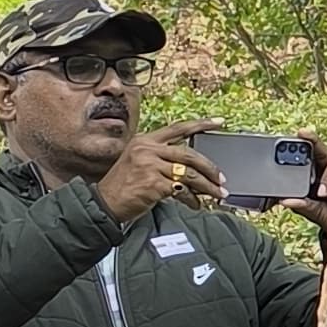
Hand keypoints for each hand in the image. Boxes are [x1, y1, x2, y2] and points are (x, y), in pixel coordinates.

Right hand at [94, 126, 225, 225]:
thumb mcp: (137, 162)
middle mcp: (148, 150)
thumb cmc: (122, 186)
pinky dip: (192, 199)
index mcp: (145, 141)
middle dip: (210, 168)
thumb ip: (160, 158)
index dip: (201, 124)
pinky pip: (181, 191)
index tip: (219, 121)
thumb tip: (191, 168)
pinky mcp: (153, 184)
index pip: (178, 128)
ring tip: (217, 194)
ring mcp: (150, 166)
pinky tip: (196, 204)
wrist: (104, 204)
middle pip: (189, 154)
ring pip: (189, 174)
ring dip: (207, 186)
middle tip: (222, 178)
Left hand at [282, 133, 326, 242]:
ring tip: (326, 195)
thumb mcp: (316, 212)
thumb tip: (284, 201)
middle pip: (323, 151)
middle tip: (305, 135)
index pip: (311, 152)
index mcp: (317, 172)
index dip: (307, 139)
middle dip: (314, 142)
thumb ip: (303, 206)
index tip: (300, 132)